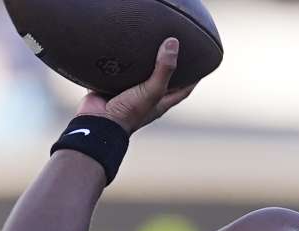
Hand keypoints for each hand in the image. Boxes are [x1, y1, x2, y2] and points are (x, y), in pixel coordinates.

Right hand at [76, 37, 195, 133]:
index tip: (201, 64)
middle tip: (173, 48)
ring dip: (141, 62)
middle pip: (161, 80)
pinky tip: (119, 47)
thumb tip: (173, 42)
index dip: (193, 78)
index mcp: (160, 102)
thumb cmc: (128, 111)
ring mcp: (127, 93)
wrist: (97, 122)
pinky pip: (115, 73)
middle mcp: (145, 98)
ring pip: (137, 75)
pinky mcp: (109, 87)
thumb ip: (164, 68)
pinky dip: (118, 62)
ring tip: (147, 42)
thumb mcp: (152, 90)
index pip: (183, 89)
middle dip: (167, 67)